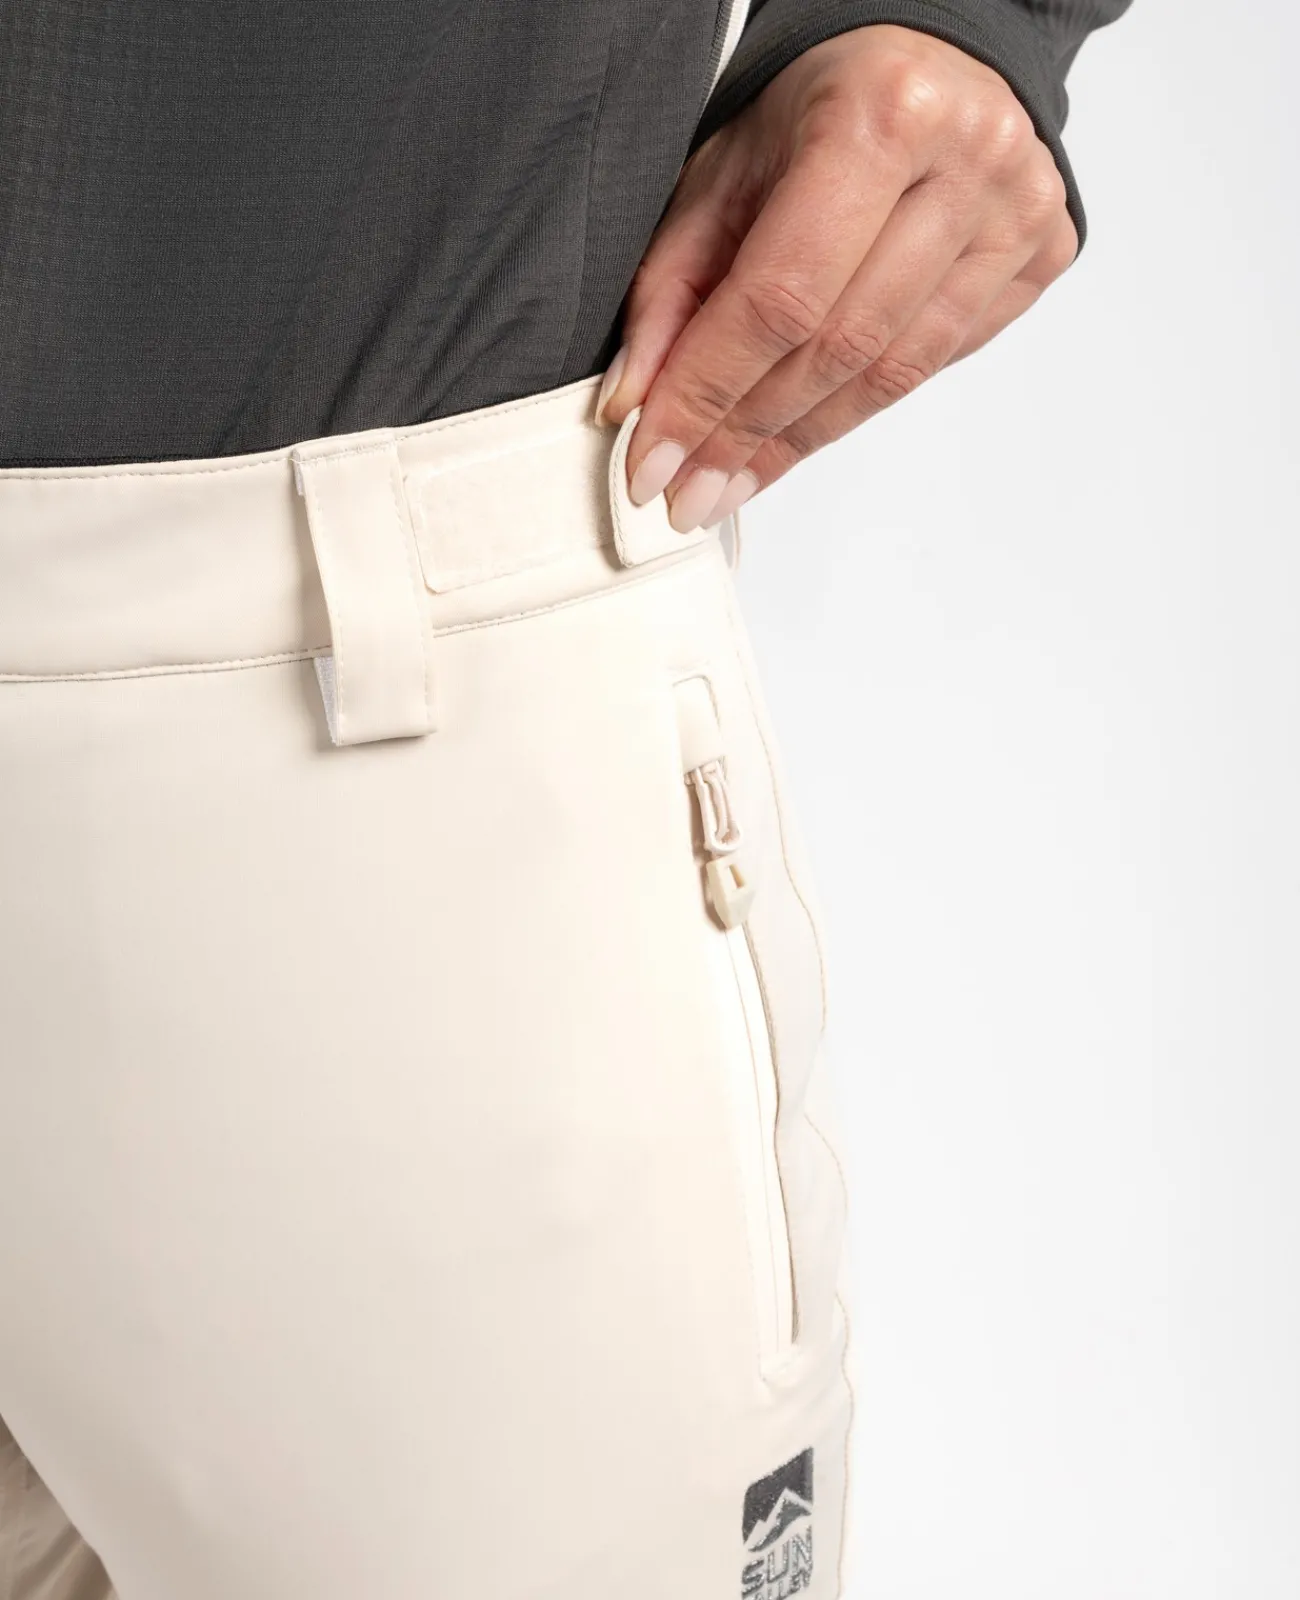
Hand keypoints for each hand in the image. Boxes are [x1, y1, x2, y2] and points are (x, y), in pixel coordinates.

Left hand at [596, 25, 1078, 529]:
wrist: (925, 60)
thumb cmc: (820, 108)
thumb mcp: (722, 173)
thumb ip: (672, 288)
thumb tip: (638, 404)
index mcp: (880, 115)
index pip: (781, 296)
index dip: (709, 393)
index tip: (655, 461)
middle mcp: (968, 160)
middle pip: (838, 346)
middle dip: (747, 434)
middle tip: (689, 491)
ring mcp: (1018, 213)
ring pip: (891, 374)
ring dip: (797, 441)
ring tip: (731, 482)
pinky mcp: (1042, 256)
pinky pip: (933, 366)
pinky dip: (854, 410)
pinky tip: (797, 436)